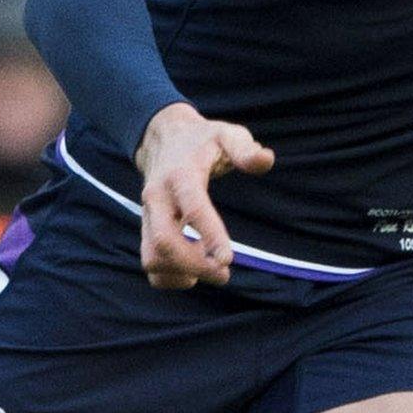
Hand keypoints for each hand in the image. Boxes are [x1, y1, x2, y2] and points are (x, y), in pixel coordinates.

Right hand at [132, 102, 274, 287]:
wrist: (163, 139)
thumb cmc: (203, 140)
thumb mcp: (227, 135)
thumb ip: (245, 149)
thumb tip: (266, 160)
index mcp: (180, 174)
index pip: (193, 208)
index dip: (210, 234)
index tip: (228, 259)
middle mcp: (157, 197)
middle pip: (164, 241)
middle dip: (194, 264)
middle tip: (224, 273)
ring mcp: (148, 215)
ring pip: (151, 257)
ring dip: (180, 274)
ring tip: (209, 270)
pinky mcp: (145, 228)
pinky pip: (149, 262)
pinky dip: (168, 277)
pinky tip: (193, 272)